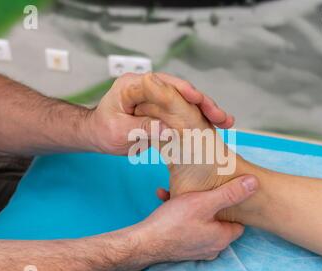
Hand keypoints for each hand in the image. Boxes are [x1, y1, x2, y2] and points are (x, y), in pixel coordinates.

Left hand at [87, 72, 234, 154]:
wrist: (96, 134)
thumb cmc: (102, 130)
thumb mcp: (118, 132)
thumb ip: (142, 129)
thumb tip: (169, 130)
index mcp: (133, 85)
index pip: (163, 84)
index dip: (184, 92)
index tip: (198, 101)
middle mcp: (148, 87)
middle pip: (180, 90)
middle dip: (203, 103)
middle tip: (221, 117)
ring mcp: (157, 97)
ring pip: (186, 101)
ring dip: (206, 111)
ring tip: (225, 122)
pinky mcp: (162, 108)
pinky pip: (183, 111)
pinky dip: (198, 118)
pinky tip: (214, 126)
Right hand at [135, 175, 257, 261]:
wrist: (143, 242)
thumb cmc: (173, 223)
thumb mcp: (204, 202)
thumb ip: (230, 193)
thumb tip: (254, 183)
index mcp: (222, 237)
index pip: (239, 220)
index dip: (233, 204)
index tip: (224, 190)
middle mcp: (212, 247)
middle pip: (217, 219)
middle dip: (206, 201)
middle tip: (198, 188)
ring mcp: (197, 248)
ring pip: (199, 220)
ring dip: (189, 204)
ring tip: (176, 191)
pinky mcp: (182, 246)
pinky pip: (185, 225)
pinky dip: (178, 212)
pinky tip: (165, 199)